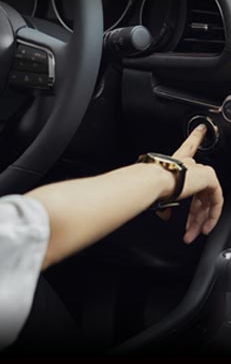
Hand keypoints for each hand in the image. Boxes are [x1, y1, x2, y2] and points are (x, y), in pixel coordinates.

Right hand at [158, 125, 223, 243]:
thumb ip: (164, 203)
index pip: (187, 147)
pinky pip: (216, 200)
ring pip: (207, 199)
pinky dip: (212, 215)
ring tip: (194, 234)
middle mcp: (188, 163)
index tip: (201, 128)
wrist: (151, 182)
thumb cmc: (148, 185)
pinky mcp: (208, 177)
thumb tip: (165, 214)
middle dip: (195, 215)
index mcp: (175, 162)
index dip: (195, 137)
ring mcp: (200, 169)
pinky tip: (204, 226)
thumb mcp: (157, 195)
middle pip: (199, 189)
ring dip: (200, 220)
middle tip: (190, 231)